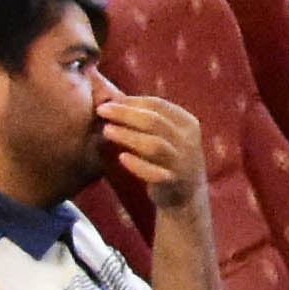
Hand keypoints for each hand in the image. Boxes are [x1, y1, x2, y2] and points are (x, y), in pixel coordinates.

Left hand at [97, 94, 209, 213]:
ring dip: (128, 136)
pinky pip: (154, 173)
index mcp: (187, 123)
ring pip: (154, 145)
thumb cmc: (168, 157)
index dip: (131, 101)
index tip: (108, 101)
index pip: (158, 105)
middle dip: (125, 113)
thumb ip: (145, 116)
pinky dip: (137, 164)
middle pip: (154, 121)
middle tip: (101, 110)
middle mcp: (187, 141)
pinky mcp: (173, 182)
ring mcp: (182, 162)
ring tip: (106, 130)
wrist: (186, 194)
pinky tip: (121, 158)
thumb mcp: (167, 134)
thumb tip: (111, 95)